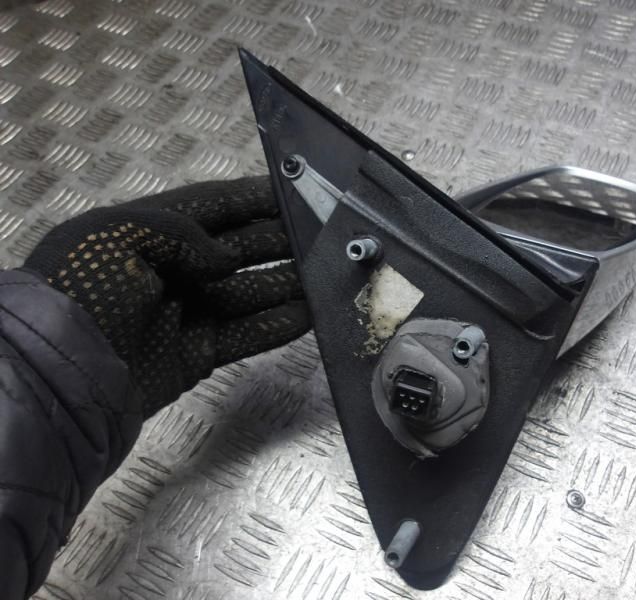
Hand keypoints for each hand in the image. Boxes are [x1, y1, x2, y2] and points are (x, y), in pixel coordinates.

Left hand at [24, 177, 308, 416]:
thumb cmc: (84, 293)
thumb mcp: (117, 238)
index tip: (297, 193)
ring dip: (288, 284)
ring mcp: (186, 314)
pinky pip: (246, 335)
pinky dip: (278, 325)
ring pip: (249, 292)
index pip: (212, 207)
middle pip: (238, 249)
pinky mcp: (197, 354)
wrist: (59, 380)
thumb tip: (225, 261)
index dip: (254, 199)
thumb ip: (180, 233)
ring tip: (328, 276)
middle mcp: (171, 270)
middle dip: (280, 240)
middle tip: (324, 237)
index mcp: (147, 233)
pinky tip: (310, 315)